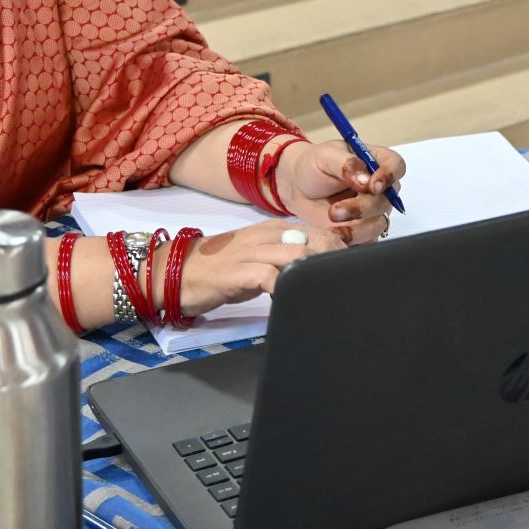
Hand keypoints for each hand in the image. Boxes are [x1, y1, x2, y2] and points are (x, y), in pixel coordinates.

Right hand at [176, 221, 344, 316]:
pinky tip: (295, 299)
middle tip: (348, 279)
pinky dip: (286, 288)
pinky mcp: (238, 273)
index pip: (315, 232)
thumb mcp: (256, 257)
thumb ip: (284, 259)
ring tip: (330, 288)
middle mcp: (265, 236)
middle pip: (313, 241)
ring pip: (296, 255)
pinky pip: (269, 277)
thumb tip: (314, 269)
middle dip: (335, 260)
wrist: (176, 271)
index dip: (337, 249)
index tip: (353, 266)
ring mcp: (251, 252)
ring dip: (316, 271)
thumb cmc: (219, 268)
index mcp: (272, 229)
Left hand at [275, 139, 404, 244]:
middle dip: (362, 207)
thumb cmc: (314, 166)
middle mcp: (380, 187)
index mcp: (376, 161)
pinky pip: (366, 240)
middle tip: (336, 210)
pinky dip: (351, 240)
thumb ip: (345, 164)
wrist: (298, 187)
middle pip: (386, 200)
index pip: (396, 166)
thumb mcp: (325, 156)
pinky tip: (334, 236)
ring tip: (331, 224)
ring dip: (356, 228)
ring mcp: (372, 210)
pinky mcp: (362, 230)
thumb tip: (364, 179)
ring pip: (378, 223)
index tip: (373, 186)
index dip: (389, 176)